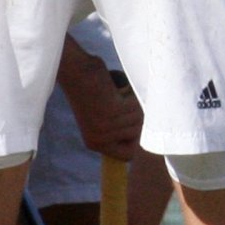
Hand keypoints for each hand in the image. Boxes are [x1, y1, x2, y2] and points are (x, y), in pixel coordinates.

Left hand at [59, 46, 140, 161]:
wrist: (76, 69)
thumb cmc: (92, 88)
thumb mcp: (103, 117)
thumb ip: (120, 129)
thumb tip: (148, 134)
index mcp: (95, 143)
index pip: (128, 155)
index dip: (136, 140)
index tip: (135, 124)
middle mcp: (99, 140)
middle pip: (138, 134)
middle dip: (135, 114)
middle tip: (120, 99)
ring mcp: (105, 127)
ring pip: (139, 118)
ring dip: (133, 101)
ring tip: (117, 92)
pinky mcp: (112, 111)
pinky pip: (137, 106)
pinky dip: (131, 93)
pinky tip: (117, 86)